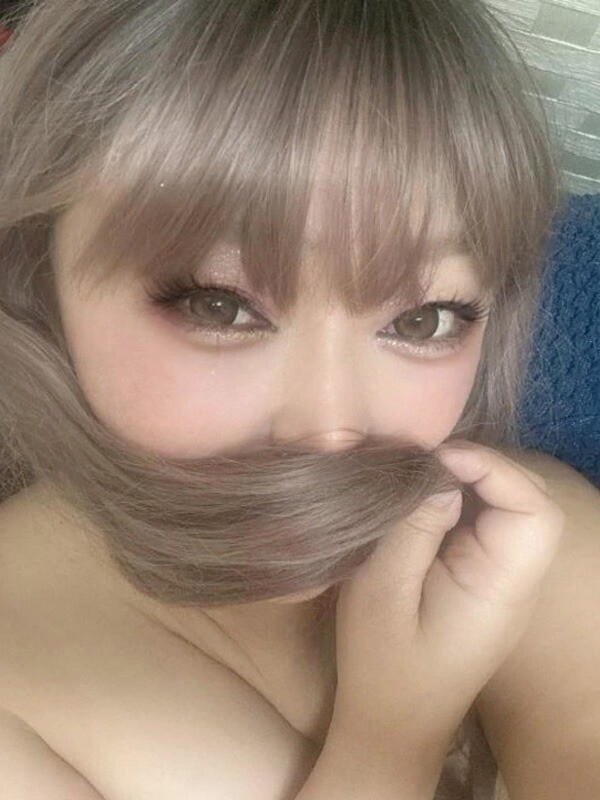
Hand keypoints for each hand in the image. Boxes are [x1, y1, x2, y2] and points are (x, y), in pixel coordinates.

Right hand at [330, 441, 564, 749]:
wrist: (391, 723)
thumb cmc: (381, 664)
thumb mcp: (382, 590)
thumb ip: (413, 528)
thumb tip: (440, 478)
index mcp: (501, 588)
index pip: (534, 512)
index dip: (494, 469)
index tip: (438, 459)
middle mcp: (516, 583)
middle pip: (531, 504)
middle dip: (485, 470)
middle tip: (428, 462)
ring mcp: (505, 584)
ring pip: (512, 511)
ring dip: (473, 483)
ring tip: (423, 476)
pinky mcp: (486, 584)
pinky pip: (489, 528)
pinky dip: (463, 502)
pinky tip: (427, 501)